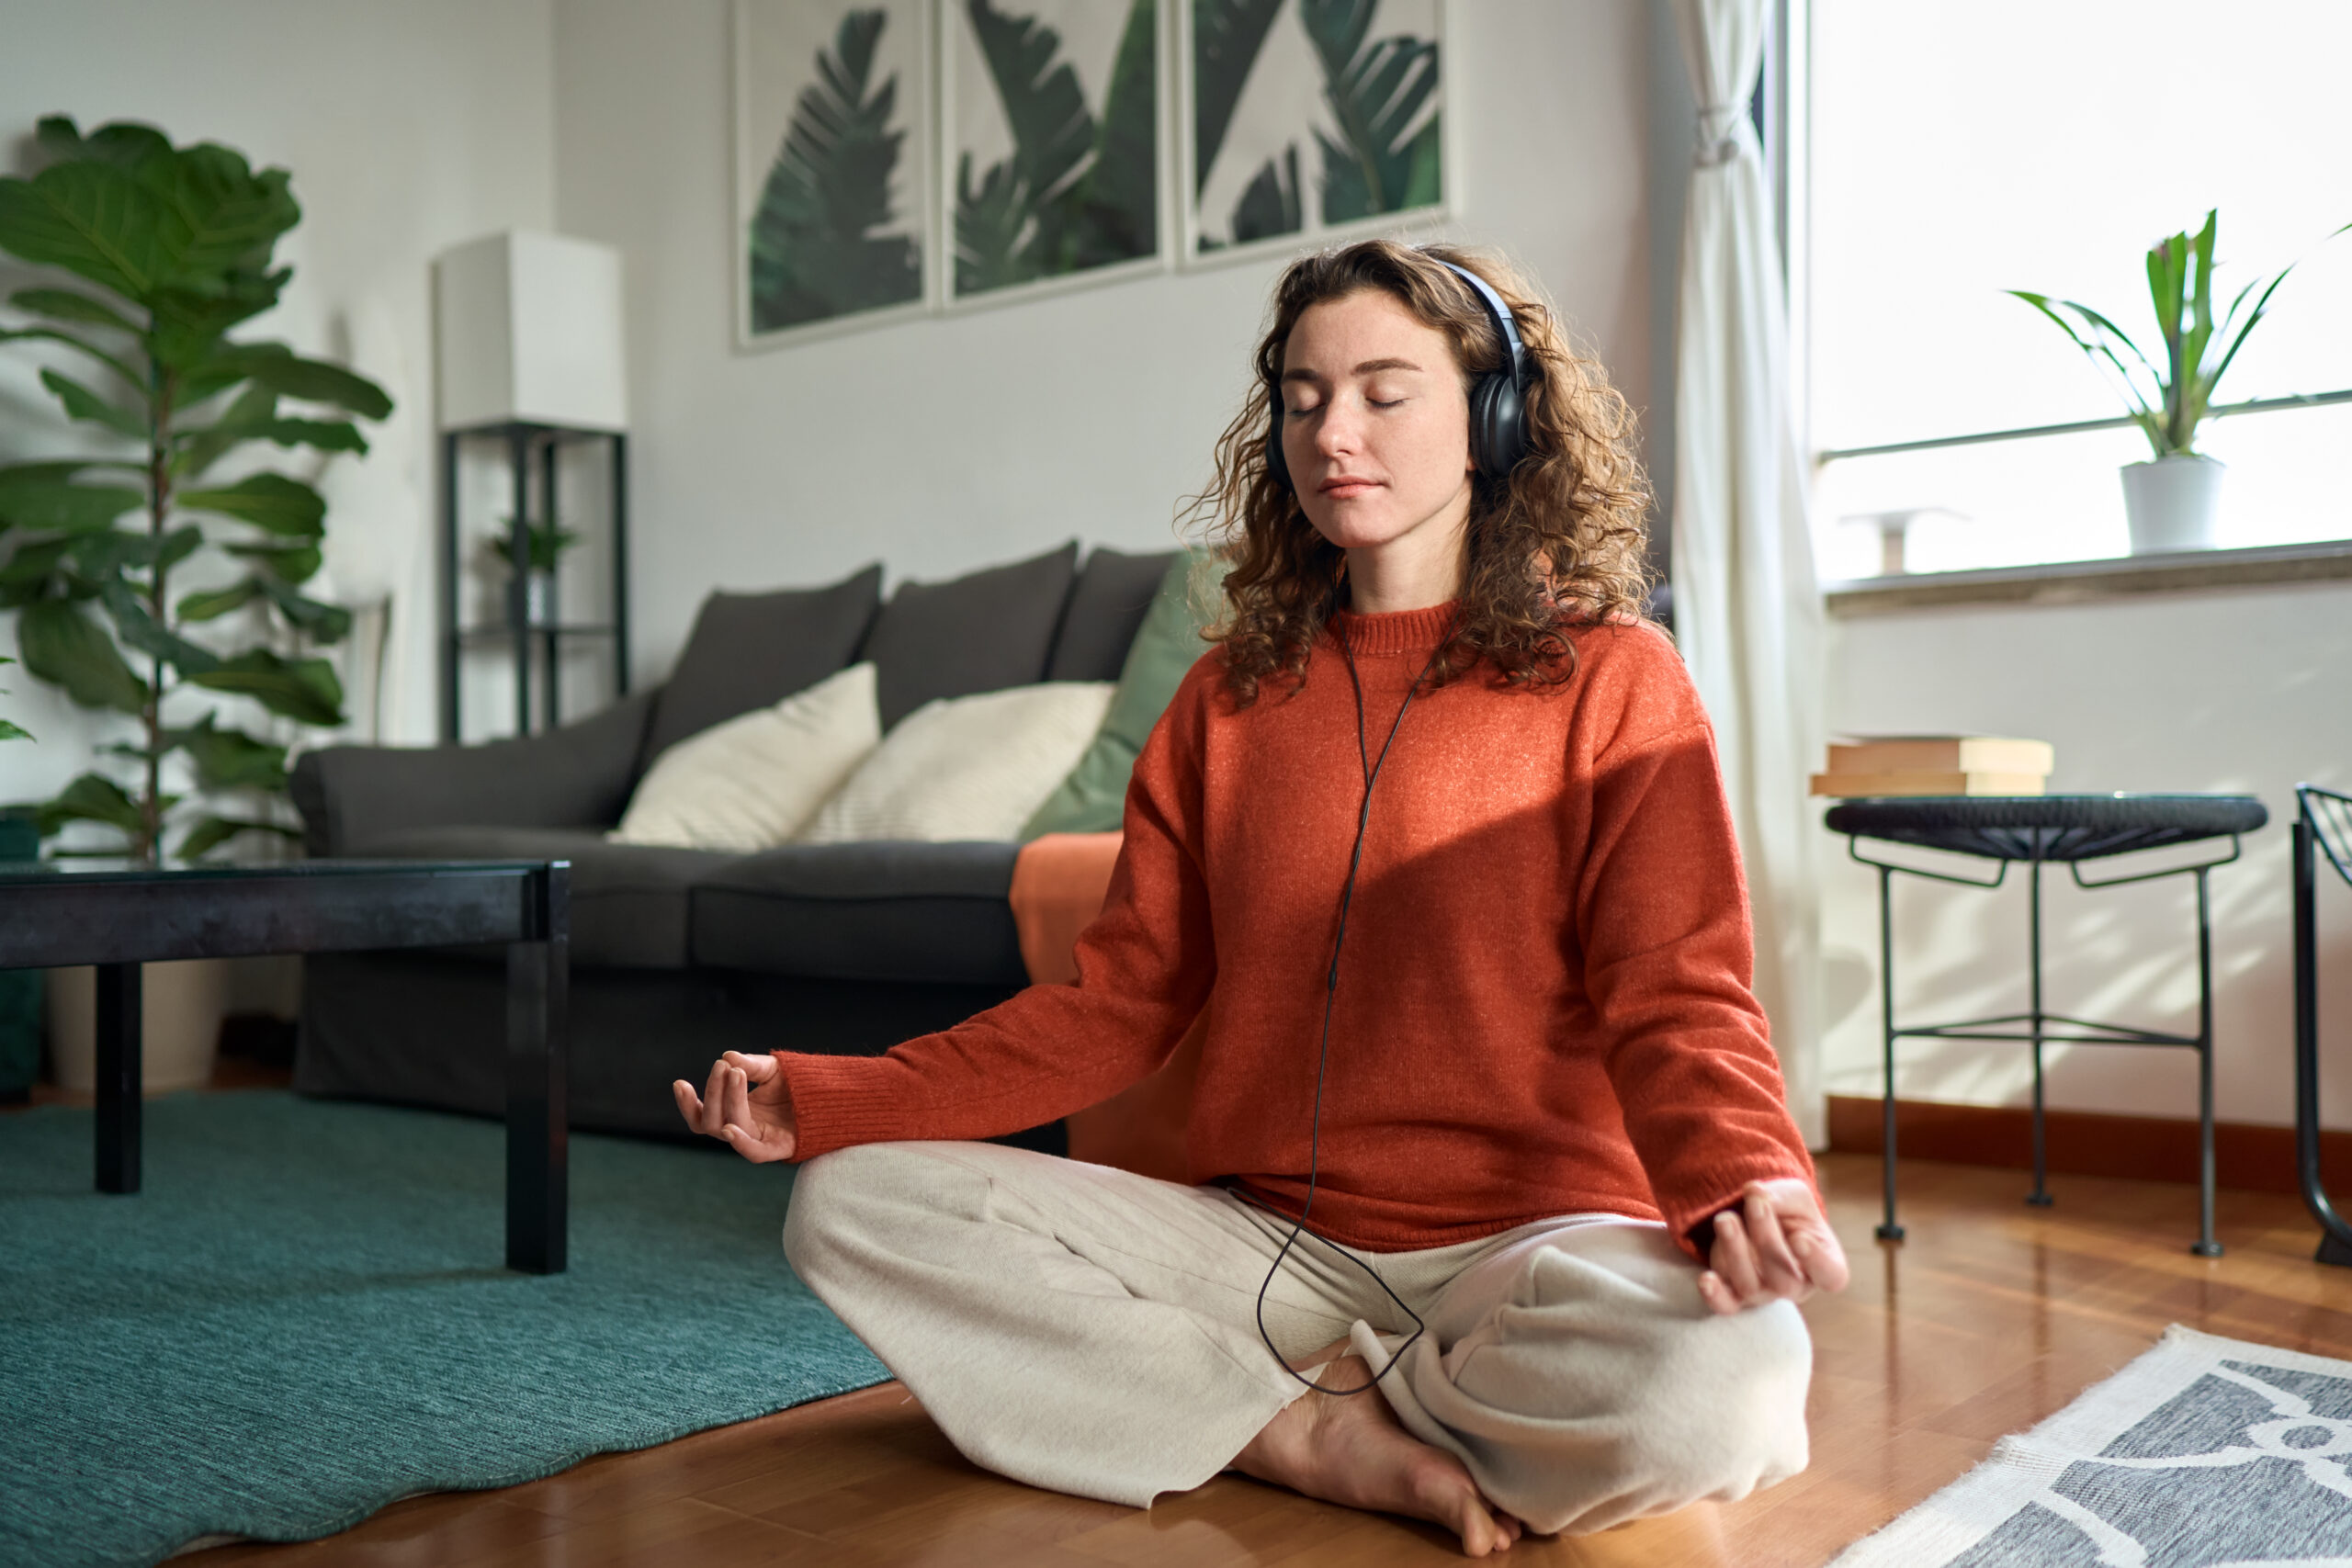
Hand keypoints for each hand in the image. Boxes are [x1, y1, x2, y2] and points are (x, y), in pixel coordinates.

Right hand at [672, 1051, 797, 1162]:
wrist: (830, 1095)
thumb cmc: (796, 1084)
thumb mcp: (771, 1068)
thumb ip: (750, 1064)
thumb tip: (728, 1057)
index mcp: (734, 1113)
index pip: (703, 1115)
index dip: (688, 1104)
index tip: (679, 1083)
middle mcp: (742, 1129)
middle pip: (712, 1121)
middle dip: (712, 1092)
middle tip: (722, 1066)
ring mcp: (758, 1140)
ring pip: (729, 1130)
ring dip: (728, 1102)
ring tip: (736, 1074)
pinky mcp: (777, 1149)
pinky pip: (754, 1153)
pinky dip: (740, 1142)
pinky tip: (731, 1127)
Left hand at [1696, 1177, 1848, 1314]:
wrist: (1761, 1218)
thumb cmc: (1789, 1211)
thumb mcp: (1795, 1195)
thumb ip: (1782, 1196)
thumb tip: (1756, 1194)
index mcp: (1825, 1264)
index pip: (1829, 1274)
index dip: (1816, 1261)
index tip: (1799, 1238)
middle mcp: (1796, 1286)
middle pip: (1784, 1279)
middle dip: (1767, 1239)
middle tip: (1756, 1203)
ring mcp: (1764, 1293)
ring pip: (1750, 1286)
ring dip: (1736, 1251)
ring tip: (1725, 1218)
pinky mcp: (1734, 1294)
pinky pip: (1726, 1305)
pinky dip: (1715, 1296)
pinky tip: (1706, 1279)